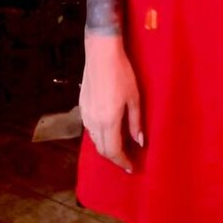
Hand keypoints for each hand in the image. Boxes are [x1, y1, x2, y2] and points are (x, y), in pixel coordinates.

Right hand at [80, 34, 142, 172]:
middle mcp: (94, 122)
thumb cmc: (122, 74)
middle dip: (115, 158)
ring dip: (106, 148)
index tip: (132, 168)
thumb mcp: (134, 98)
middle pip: (102, 149)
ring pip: (94, 140)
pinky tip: (109, 132)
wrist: (101, 54)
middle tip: (127, 160)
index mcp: (108, 121)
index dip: (122, 162)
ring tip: (120, 148)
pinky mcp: (82, 107)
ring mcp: (85, 115)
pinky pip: (90, 130)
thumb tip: (139, 143)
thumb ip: (136, 123)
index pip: (114, 151)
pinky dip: (99, 137)